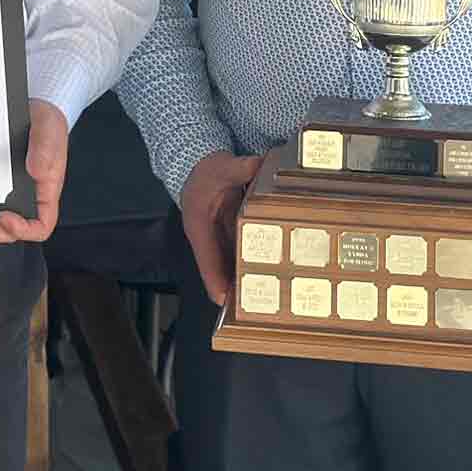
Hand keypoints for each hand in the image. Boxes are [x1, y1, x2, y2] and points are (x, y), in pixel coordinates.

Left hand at [0, 99, 67, 243]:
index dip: (23, 230)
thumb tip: (36, 172)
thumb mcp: (49, 127)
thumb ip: (46, 148)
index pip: (40, 225)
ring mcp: (7, 190)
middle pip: (10, 228)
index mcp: (45, 191)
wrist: (31, 109)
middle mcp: (25, 195)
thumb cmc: (46, 121)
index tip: (6, 217)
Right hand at [179, 150, 261, 305]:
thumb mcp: (220, 167)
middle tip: (258, 305)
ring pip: (231, 267)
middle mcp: (207, 239)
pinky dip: (254, 266)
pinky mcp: (231, 239)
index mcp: (198, 226)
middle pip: (221, 271)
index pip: (206, 260)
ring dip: (246, 280)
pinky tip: (273, 274)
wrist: (198, 167)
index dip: (216, 282)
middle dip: (237, 289)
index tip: (227, 302)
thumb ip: (239, 168)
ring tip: (268, 298)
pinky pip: (241, 257)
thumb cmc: (205, 171)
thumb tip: (257, 165)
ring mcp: (219, 241)